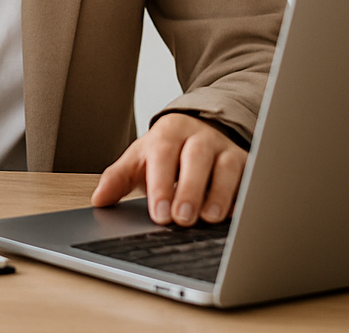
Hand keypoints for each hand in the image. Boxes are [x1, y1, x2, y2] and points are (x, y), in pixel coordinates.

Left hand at [90, 113, 245, 226]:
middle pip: (197, 157)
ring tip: (209, 218)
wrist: (199, 129)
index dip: (161, 184)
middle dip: (190, 189)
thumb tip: (99, 200)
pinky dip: (242, 197)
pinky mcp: (246, 162)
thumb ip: (118, 178)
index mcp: (170, 131)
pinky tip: (235, 216)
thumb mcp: (140, 158)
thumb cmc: (167, 151)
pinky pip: (248, 178)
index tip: (160, 214)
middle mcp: (200, 136)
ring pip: (228, 166)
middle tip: (182, 220)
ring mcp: (225, 148)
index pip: (164, 153)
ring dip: (220, 193)